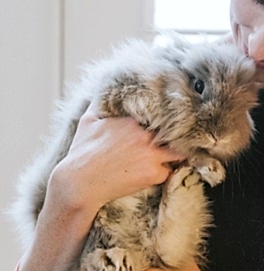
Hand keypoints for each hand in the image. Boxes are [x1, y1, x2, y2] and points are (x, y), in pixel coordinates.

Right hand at [52, 101, 183, 209]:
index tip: (170, 121)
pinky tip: (151, 173)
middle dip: (176, 136)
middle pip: (175, 132)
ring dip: (175, 154)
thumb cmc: (82, 152)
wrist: (79, 184)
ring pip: (178, 152)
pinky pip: (168, 172)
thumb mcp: (88, 121)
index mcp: (133, 121)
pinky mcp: (153, 174)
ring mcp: (152, 155)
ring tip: (171, 156)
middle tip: (178, 140)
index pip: (162, 114)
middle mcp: (145, 136)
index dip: (168, 118)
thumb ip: (100, 102)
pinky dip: (162, 173)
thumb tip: (104, 86)